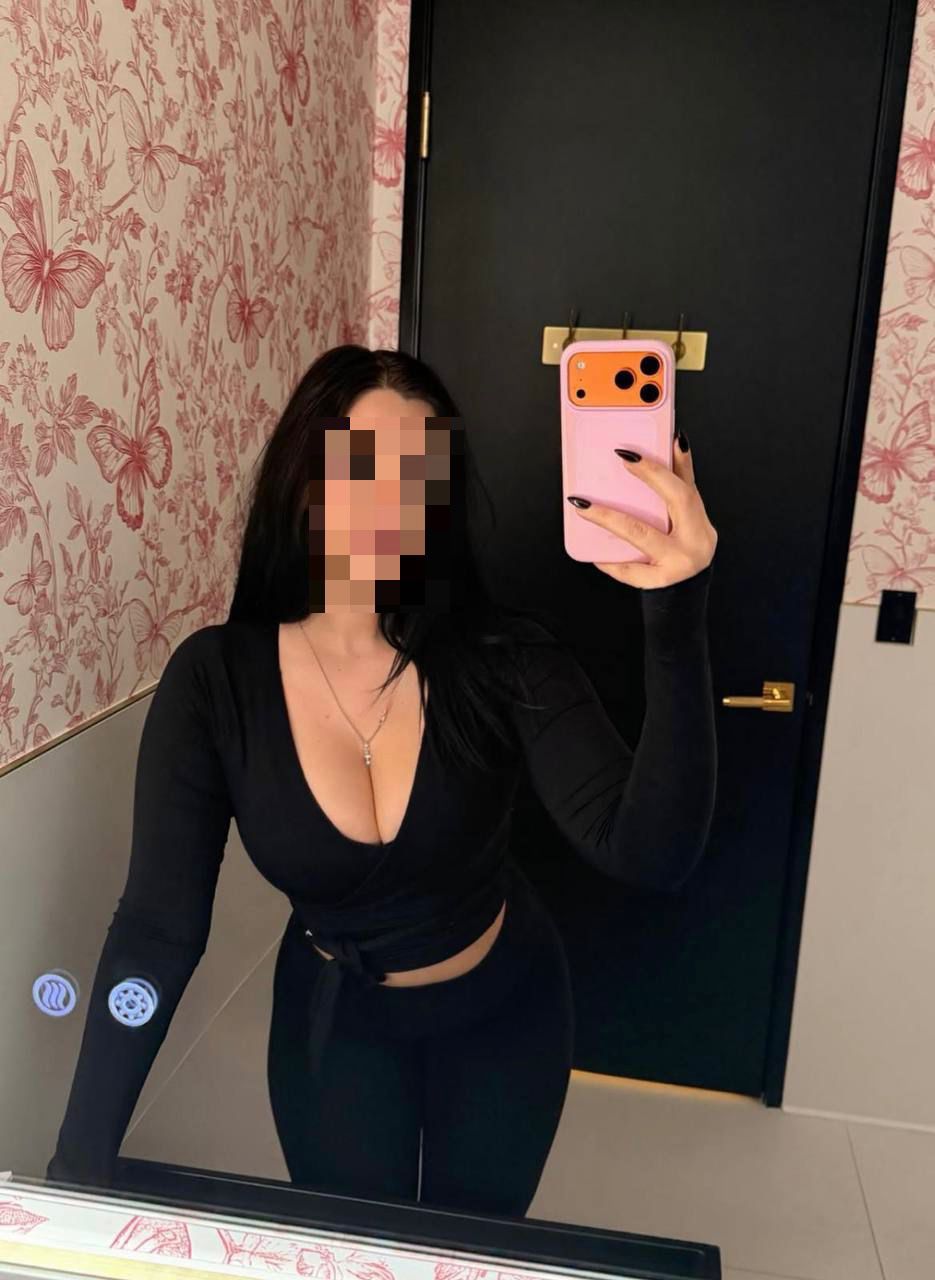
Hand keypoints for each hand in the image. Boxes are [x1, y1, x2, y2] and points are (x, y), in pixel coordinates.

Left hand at [568, 433, 716, 588]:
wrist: (687, 591)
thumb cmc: (684, 546)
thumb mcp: (688, 515)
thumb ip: (681, 480)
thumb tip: (675, 442)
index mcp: (698, 520)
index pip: (684, 487)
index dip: (663, 468)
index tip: (635, 451)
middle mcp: (694, 540)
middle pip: (674, 502)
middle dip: (648, 478)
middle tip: (620, 458)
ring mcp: (678, 562)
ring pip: (641, 534)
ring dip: (609, 518)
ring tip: (583, 505)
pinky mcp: (659, 582)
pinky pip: (630, 569)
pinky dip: (610, 560)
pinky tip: (594, 553)